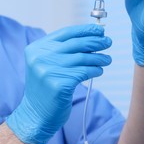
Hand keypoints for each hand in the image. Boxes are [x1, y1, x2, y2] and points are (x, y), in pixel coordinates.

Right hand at [6, 24, 111, 143]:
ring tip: (107, 59)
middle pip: (76, 44)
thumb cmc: (46, 87)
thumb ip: (61, 50)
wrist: (36, 114)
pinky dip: (95, 70)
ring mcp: (49, 71)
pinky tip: (99, 70)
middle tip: (108, 42)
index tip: (99, 30)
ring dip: (99, 57)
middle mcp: (41, 57)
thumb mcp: (46, 63)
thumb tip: (90, 37)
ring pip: (82, 58)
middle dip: (95, 41)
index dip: (84, 30)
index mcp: (36, 48)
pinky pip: (84, 72)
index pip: (65, 33)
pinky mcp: (60, 85)